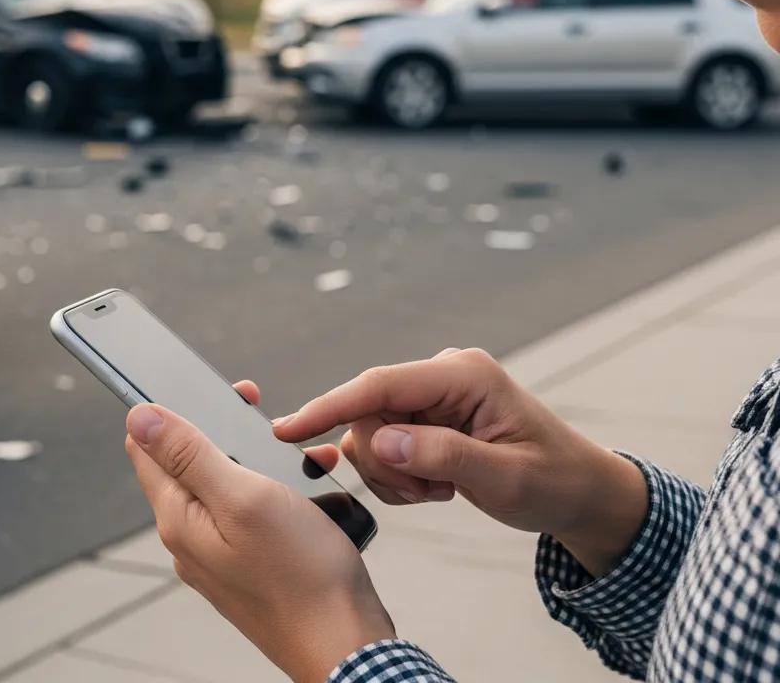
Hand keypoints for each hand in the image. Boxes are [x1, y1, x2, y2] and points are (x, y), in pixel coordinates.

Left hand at [124, 381, 395, 681]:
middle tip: (261, 415)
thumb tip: (139, 416)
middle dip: (225, 429)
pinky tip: (309, 487)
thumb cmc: (302, 575)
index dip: (173, 409)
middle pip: (189, 460)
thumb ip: (189, 453)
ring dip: (258, 457)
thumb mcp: (244, 496)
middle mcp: (192, 536)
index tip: (214, 393)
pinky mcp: (250, 561)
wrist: (345, 643)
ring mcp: (220, 551)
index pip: (146, 447)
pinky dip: (279, 487)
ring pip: (228, 480)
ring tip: (298, 454)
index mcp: (179, 518)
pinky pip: (254, 508)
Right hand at [272, 350, 648, 577]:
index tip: (286, 428)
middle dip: (385, 461)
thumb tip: (379, 442)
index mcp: (462, 374)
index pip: (379, 383)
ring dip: (394, 472)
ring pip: (371, 431)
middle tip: (429, 492)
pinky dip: (399, 474)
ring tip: (439, 490)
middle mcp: (442, 375)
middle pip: (369, 412)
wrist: (579, 491)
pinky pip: (385, 443)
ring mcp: (433, 395)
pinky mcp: (428, 415)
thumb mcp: (505, 478)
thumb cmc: (554, 480)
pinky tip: (436, 486)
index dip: (329, 405)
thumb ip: (442, 455)